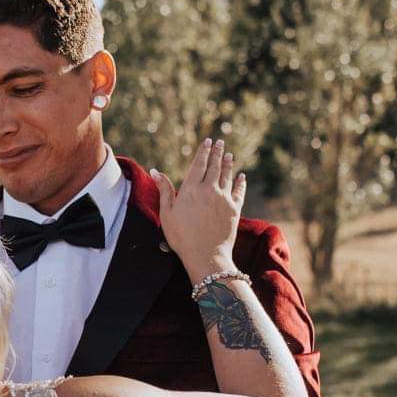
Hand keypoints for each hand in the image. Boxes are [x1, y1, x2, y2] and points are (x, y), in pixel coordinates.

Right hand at [155, 138, 245, 278]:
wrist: (206, 255)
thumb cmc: (182, 237)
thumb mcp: (167, 214)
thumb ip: (164, 190)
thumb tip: (155, 171)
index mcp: (191, 189)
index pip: (199, 164)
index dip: (204, 151)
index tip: (208, 141)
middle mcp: (210, 190)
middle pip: (215, 166)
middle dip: (217, 152)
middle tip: (220, 142)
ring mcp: (224, 199)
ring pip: (228, 176)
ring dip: (229, 164)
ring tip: (229, 155)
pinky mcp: (235, 209)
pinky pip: (239, 191)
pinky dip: (240, 182)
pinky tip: (241, 176)